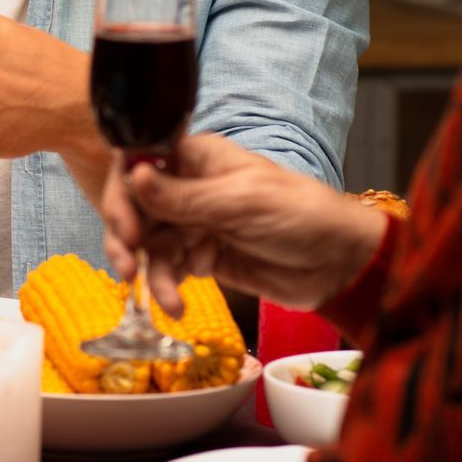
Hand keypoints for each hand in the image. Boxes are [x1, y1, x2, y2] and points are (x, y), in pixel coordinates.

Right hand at [93, 134, 384, 315]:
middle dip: (126, 237)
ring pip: (149, 243)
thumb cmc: (299, 215)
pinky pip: (169, 269)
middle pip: (136, 206)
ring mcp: (195, 223)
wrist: (338, 264)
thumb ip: (183, 195)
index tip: (126, 225)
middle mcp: (189, 186)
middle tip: (126, 266)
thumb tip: (133, 175)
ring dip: (150, 271)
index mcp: (197, 158)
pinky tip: (176, 304)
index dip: (123, 191)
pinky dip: (167, 287)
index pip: (140, 162)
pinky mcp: (203, 256)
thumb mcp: (239, 202)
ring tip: (164, 298)